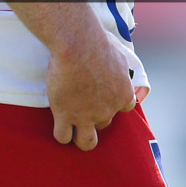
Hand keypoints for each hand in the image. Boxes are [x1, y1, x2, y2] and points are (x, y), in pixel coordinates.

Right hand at [47, 32, 136, 150]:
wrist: (78, 46)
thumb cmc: (99, 44)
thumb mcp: (121, 54)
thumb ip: (123, 70)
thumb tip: (123, 72)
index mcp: (123, 94)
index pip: (126, 107)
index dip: (115, 103)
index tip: (106, 96)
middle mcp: (107, 110)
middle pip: (104, 123)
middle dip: (95, 115)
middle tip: (84, 103)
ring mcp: (86, 117)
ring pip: (87, 142)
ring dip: (81, 135)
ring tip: (73, 126)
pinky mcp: (65, 116)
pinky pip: (63, 137)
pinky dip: (62, 132)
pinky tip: (59, 123)